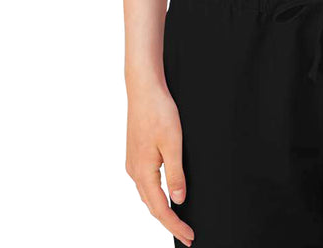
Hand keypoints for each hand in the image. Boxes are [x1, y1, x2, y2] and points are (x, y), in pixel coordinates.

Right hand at [125, 81, 193, 245]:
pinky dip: (156, 194)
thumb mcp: (173, 144)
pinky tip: (165, 194)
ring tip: (178, 220)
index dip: (175, 225)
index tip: (189, 236)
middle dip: (169, 222)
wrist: (144, 89)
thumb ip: (176, 174)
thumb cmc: (158, 112)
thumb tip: (179, 200)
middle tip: (187, 234)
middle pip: (152, 206)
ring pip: (148, 195)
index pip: (160, 208)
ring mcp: (133, 163)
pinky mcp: (136, 154)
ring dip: (162, 209)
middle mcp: (134, 171)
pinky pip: (146, 183)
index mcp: (143, 171)